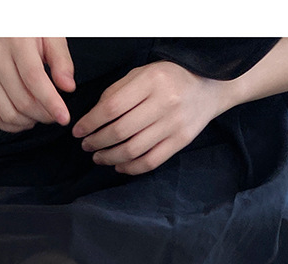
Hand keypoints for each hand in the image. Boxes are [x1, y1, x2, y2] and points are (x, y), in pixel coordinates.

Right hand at [0, 38, 75, 131]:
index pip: (34, 78)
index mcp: (17, 41)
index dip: (51, 102)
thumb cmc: (26, 34)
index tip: (64, 117)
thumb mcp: (50, 36)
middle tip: (54, 114)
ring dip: (29, 122)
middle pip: (22, 101)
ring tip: (40, 114)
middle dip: (43, 115)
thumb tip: (67, 87)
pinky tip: (24, 119)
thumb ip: (61, 60)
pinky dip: (13, 126)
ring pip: (9, 114)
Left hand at [71, 60, 230, 173]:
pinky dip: (130, 168)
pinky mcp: (181, 141)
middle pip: (119, 131)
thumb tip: (92, 117)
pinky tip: (118, 165)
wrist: (209, 87)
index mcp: (152, 80)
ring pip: (132, 150)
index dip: (90, 123)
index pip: (111, 107)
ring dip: (109, 157)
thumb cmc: (169, 79)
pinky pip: (149, 162)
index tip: (78, 131)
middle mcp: (164, 102)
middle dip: (96, 142)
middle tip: (86, 145)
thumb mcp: (143, 73)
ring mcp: (174, 124)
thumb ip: (117, 91)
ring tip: (98, 156)